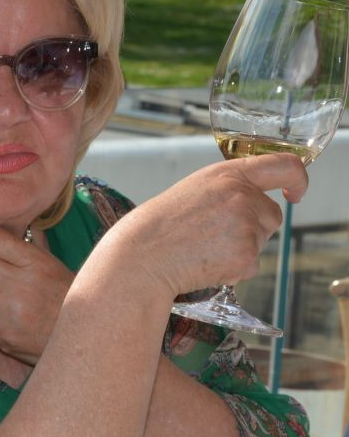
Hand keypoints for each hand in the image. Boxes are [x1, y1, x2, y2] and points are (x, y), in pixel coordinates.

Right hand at [100, 154, 307, 298]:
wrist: (140, 259)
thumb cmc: (157, 228)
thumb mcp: (193, 191)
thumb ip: (227, 190)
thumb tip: (255, 201)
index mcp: (227, 175)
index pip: (284, 165)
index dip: (297, 180)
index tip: (294, 193)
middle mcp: (241, 196)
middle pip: (271, 215)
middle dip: (253, 228)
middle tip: (213, 237)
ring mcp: (246, 227)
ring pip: (261, 242)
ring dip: (240, 249)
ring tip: (202, 250)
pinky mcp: (246, 256)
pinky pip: (251, 266)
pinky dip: (232, 270)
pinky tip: (204, 264)